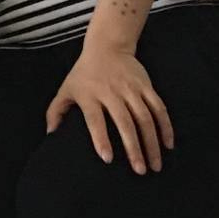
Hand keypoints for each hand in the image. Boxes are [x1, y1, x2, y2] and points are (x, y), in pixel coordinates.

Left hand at [47, 44, 174, 174]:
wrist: (107, 46)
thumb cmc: (84, 73)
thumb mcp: (66, 89)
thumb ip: (56, 111)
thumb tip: (50, 134)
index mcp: (90, 95)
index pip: (95, 119)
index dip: (100, 138)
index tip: (107, 159)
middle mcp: (111, 92)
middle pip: (124, 122)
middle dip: (133, 148)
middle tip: (139, 170)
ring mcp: (131, 89)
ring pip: (145, 118)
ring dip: (152, 143)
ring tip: (155, 165)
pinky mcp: (146, 86)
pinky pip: (159, 108)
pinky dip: (165, 127)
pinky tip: (168, 144)